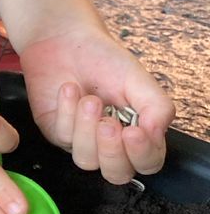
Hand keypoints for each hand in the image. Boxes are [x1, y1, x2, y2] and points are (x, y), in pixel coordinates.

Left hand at [19, 25, 172, 181]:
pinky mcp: (56, 132)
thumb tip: (155, 135)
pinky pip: (62, 137)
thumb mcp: (139, 79)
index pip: (148, 162)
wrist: (65, 39)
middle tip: (109, 125)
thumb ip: (157, 108)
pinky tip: (70, 89)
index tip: (134, 132)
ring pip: (86, 161)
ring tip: (89, 99)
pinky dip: (67, 112)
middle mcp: (110, 142)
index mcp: (138, 132)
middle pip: (116, 173)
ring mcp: (82, 140)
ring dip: (87, 130)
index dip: (142, 154)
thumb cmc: (104, 59)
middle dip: (112, 152)